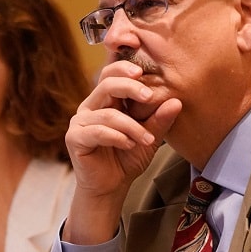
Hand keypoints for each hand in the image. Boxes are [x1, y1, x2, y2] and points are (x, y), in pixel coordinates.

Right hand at [63, 60, 181, 243]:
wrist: (111, 186)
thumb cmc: (127, 158)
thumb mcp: (149, 137)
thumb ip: (160, 120)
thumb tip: (176, 101)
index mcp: (107, 99)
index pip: (113, 72)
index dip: (124, 64)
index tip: (143, 70)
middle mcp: (91, 105)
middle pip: (107, 82)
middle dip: (130, 87)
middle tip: (149, 96)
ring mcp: (80, 121)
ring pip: (107, 113)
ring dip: (131, 126)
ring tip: (146, 139)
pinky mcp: (74, 138)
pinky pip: (97, 131)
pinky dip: (117, 137)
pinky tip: (128, 145)